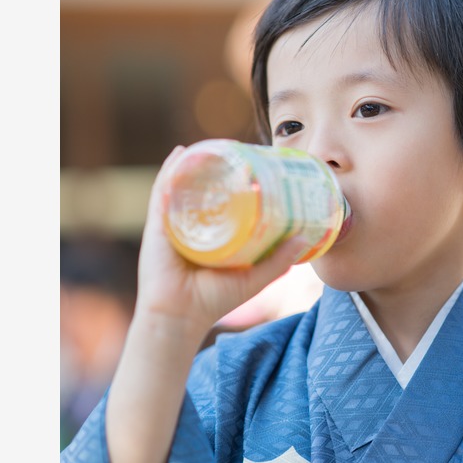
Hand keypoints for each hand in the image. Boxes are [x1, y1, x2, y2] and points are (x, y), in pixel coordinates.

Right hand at [134, 145, 306, 334]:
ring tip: (211, 144)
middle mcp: (191, 227)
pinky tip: (181, 153)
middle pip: (203, 191)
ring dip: (194, 163)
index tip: (253, 167)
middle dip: (216, 169)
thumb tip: (304, 238)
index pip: (223, 204)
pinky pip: (162, 192)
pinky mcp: (157, 226)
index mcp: (211, 237)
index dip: (236, 184)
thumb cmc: (212, 301)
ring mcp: (172, 224)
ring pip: (183, 186)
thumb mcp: (254, 278)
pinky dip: (170, 171)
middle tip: (237, 151)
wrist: (179, 317)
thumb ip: (278, 261)